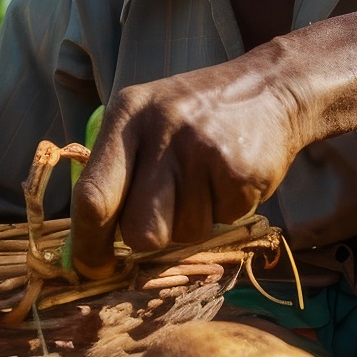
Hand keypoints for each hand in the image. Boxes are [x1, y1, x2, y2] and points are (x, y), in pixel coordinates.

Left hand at [70, 52, 305, 275]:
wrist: (269, 88)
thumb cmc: (193, 115)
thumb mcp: (145, 119)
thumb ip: (114, 170)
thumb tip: (87, 245)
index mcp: (127, 115)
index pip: (94, 195)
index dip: (88, 242)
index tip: (91, 267)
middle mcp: (162, 130)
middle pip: (138, 230)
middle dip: (148, 237)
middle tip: (163, 214)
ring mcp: (203, 151)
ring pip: (184, 232)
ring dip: (194, 218)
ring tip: (204, 178)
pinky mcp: (240, 171)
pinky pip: (223, 220)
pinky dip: (226, 208)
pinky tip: (229, 176)